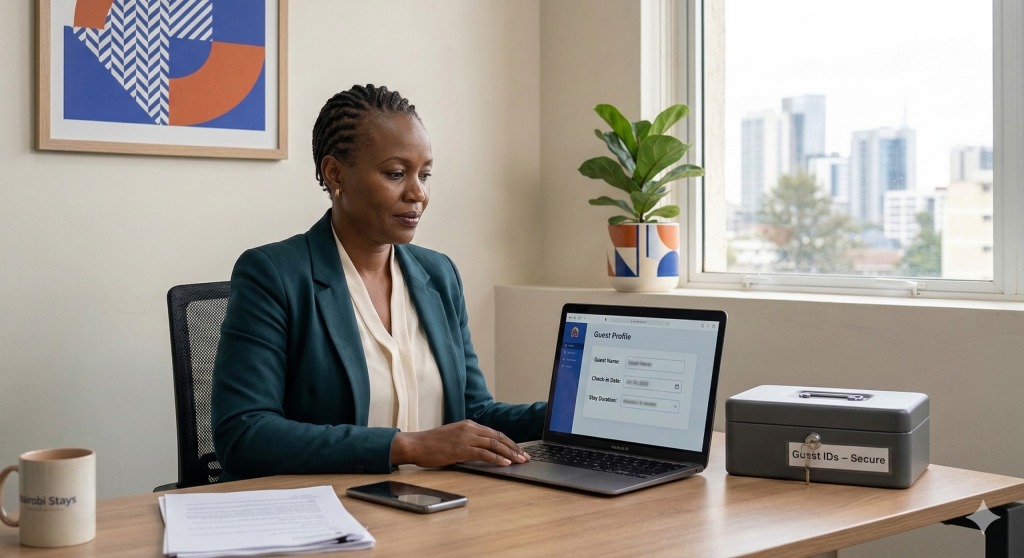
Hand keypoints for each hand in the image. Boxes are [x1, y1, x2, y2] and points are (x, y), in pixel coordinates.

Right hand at [390, 420, 529, 467]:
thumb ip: (468, 440)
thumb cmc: (432, 443)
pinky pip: (483, 453)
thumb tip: (483, 450)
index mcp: (469, 425)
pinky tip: (504, 464)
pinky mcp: (461, 449)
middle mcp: (470, 428)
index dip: (509, 442)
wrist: (416, 444)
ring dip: (509, 453)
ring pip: (494, 444)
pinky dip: (496, 458)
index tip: (519, 450)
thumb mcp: (454, 437)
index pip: (495, 432)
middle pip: (498, 437)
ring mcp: (466, 438)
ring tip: (520, 461)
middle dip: (514, 448)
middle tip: (525, 457)